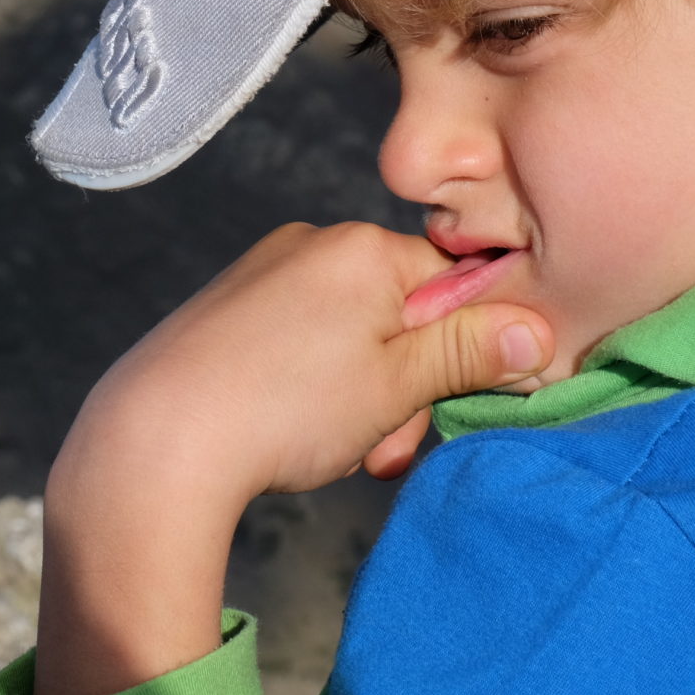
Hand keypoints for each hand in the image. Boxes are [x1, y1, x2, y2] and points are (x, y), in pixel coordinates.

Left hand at [34, 221, 554, 694]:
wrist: (157, 438)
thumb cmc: (283, 407)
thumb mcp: (397, 385)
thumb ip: (470, 352)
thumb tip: (537, 330)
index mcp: (363, 246)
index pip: (454, 283)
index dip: (466, 351)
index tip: (452, 402)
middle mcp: (313, 243)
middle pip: (402, 315)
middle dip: (406, 389)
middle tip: (382, 449)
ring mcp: (266, 274)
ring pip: (353, 338)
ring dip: (364, 401)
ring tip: (337, 451)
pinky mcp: (230, 311)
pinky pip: (304, 342)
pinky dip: (315, 390)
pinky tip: (293, 434)